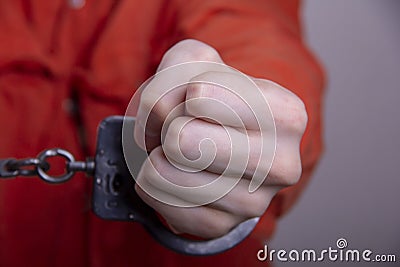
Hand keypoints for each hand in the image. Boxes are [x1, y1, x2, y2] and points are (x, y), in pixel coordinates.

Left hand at [133, 39, 306, 237]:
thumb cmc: (212, 100)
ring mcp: (253, 202)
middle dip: (167, 127)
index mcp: (286, 115)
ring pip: (164, 172)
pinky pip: (161, 200)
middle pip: (180, 140)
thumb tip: (159, 115)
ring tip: (180, 150)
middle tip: (182, 127)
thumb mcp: (197, 64)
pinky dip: (153, 181)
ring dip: (157, 155)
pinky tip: (173, 173)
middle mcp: (280, 164)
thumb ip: (175, 69)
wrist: (219, 140)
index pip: (199, 95)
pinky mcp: (221, 225)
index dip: (182, 93)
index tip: (194, 101)